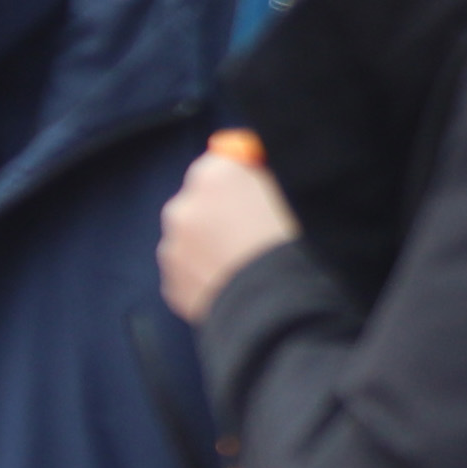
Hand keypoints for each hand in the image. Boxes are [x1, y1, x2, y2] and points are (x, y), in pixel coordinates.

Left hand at [157, 138, 297, 325]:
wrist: (280, 307)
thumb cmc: (296, 243)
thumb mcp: (293, 191)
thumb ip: (266, 174)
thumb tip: (257, 165)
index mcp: (214, 175)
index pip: (224, 160)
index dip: (245, 175)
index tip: (262, 188)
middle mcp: (182, 207)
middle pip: (203, 199)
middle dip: (225, 210)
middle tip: (259, 229)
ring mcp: (171, 248)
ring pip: (194, 237)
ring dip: (214, 243)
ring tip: (250, 261)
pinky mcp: (170, 284)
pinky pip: (190, 270)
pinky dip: (207, 273)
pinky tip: (237, 282)